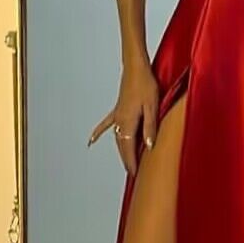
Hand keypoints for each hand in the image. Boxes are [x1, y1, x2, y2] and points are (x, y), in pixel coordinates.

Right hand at [88, 61, 158, 175]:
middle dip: (127, 161)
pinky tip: (91, 141)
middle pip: (122, 146)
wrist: (136, 67)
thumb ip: (150, 128)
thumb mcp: (152, 107)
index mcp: (128, 121)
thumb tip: (149, 146)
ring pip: (117, 138)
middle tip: (133, 174)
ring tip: (126, 164)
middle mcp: (119, 121)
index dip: (131, 162)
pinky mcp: (118, 109)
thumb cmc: (146, 84)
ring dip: (121, 151)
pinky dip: (98, 133)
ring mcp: (117, 115)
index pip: (128, 148)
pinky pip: (106, 124)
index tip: (135, 175)